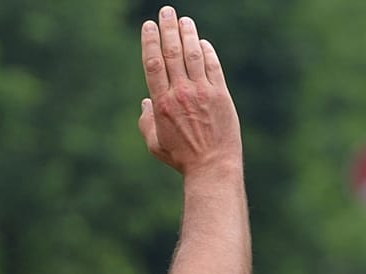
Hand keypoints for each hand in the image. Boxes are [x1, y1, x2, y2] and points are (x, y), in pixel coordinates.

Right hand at [138, 6, 241, 177]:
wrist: (212, 165)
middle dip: (168, 29)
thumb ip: (146, 121)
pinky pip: (213, 66)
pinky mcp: (221, 94)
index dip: (150, 42)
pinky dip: (206, 52)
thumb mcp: (155, 143)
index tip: (148, 26)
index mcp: (161, 104)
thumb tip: (145, 103)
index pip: (153, 64)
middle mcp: (181, 94)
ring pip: (193, 55)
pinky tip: (201, 42)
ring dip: (188, 35)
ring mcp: (202, 92)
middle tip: (165, 12)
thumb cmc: (181, 158)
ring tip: (184, 20)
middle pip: (172, 53)